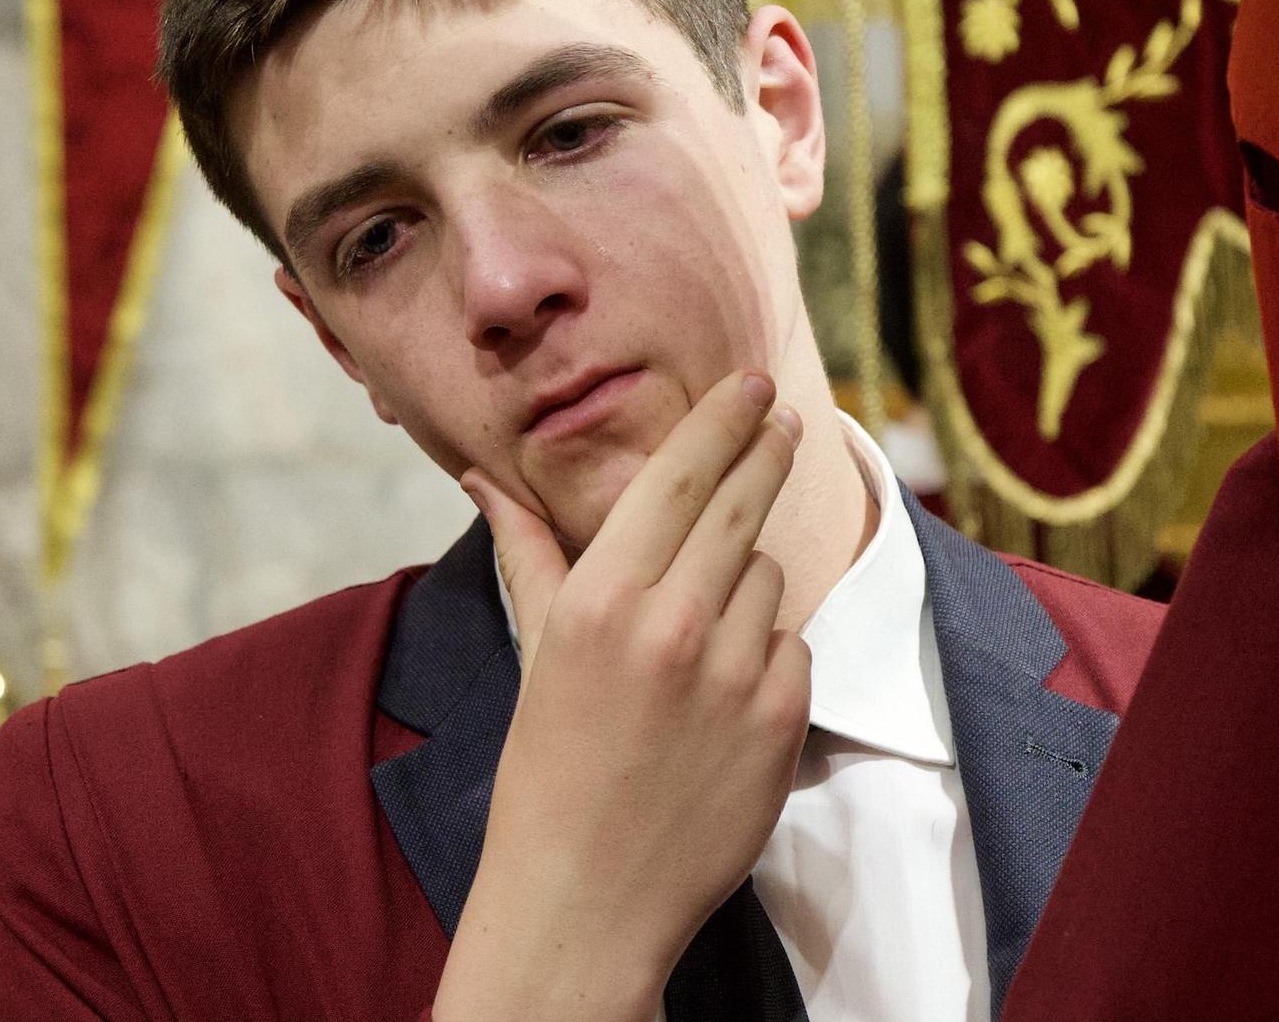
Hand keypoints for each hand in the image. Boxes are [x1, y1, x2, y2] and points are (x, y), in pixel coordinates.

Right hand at [432, 370, 811, 1021]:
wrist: (587, 894)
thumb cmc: (545, 767)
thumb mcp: (536, 649)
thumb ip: (526, 552)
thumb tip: (484, 478)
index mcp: (600, 599)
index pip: (677, 477)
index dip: (719, 420)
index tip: (750, 384)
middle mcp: (672, 624)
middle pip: (740, 505)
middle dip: (765, 453)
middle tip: (783, 421)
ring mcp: (736, 673)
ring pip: (769, 576)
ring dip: (750, 579)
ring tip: (708, 624)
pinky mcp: (782, 720)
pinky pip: (794, 644)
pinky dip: (771, 650)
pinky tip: (729, 686)